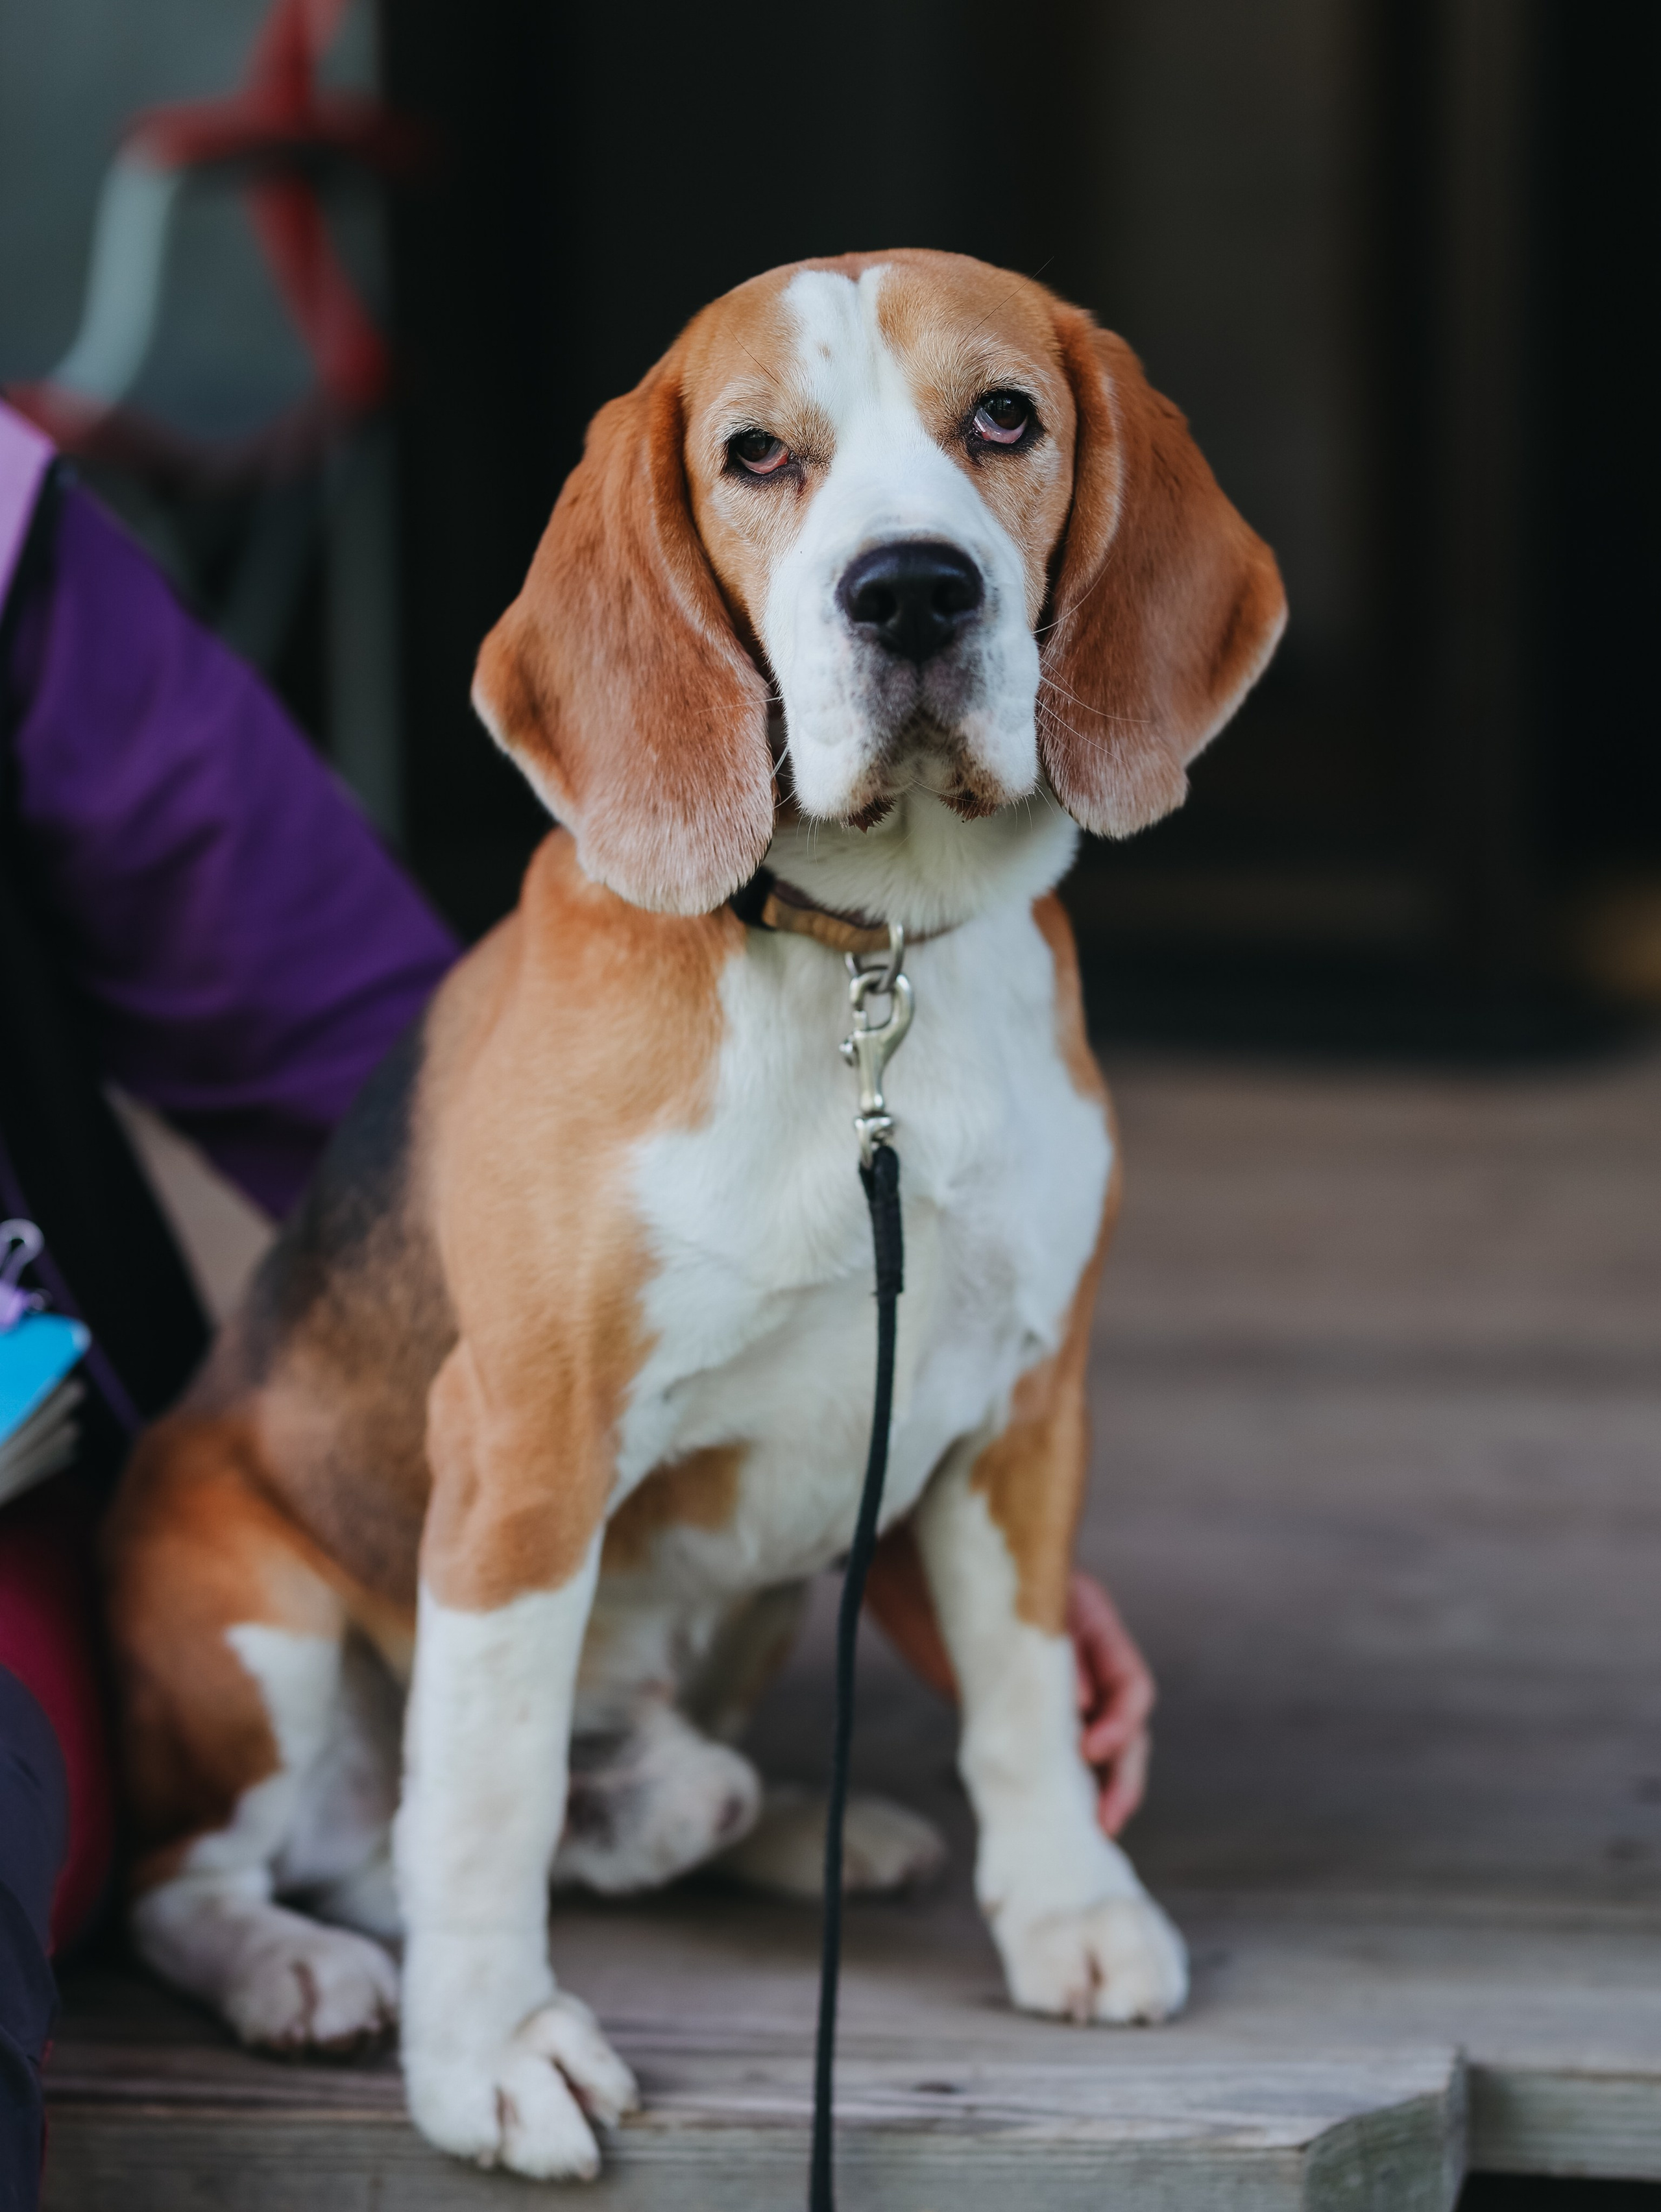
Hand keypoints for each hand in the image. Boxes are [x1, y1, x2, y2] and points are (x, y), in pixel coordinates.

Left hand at [863, 1531, 1154, 1838]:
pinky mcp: (1019, 1715)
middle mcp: (1081, 1663)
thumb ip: (1048, 1648)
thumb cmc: (964, 1572)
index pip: (1130, 1685)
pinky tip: (1051, 1812)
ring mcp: (1053, 1692)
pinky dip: (1059, 1784)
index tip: (1090, 1749)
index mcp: (1092, 1627)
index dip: (1121, 1723)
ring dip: (1099, 1790)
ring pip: (1095, 1748)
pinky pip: (1051, 1753)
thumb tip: (1080, 1706)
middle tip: (1105, 1817)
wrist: (908, 1570)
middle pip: (1123, 1727)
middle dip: (1121, 1774)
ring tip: (1091, 1827)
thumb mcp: (1015, 1604)